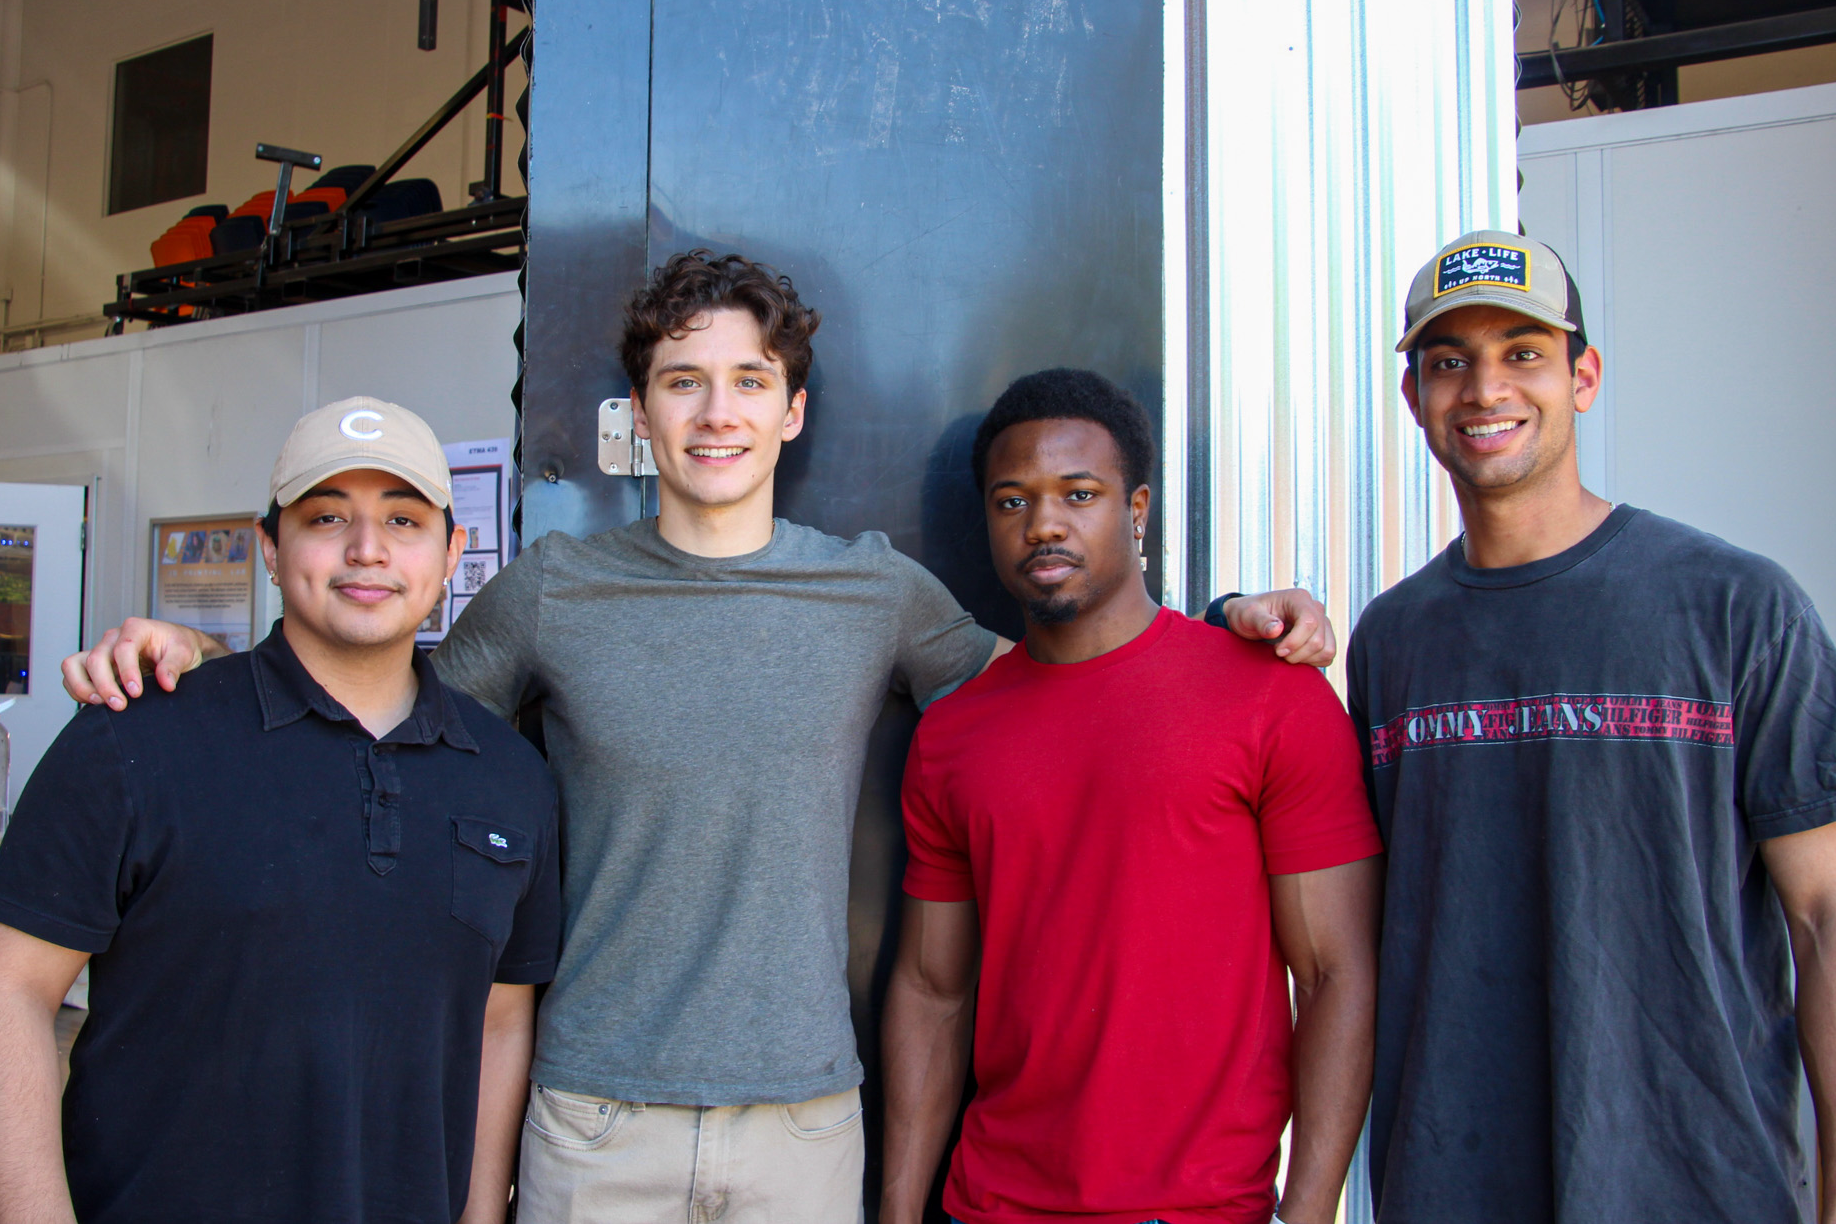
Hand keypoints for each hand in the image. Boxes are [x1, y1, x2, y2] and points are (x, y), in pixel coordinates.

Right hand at [60, 618, 218, 709]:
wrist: (175, 648)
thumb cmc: (179, 646)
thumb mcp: (185, 652)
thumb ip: (174, 666)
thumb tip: (166, 683)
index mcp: (136, 628)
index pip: (124, 648)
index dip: (127, 672)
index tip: (136, 693)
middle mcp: (113, 637)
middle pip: (96, 659)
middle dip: (105, 685)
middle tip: (120, 705)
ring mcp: (101, 650)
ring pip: (74, 664)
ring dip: (83, 687)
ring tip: (100, 704)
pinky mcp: (94, 665)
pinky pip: (73, 674)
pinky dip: (76, 689)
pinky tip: (94, 702)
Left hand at [1208, 589, 1336, 666]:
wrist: (1249, 619)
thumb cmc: (1247, 614)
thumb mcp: (1247, 615)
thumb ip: (1261, 622)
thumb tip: (1277, 629)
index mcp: (1298, 598)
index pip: (1309, 622)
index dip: (1295, 642)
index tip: (1277, 651)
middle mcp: (1315, 608)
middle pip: (1319, 640)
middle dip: (1297, 653)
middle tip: (1277, 652)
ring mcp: (1322, 622)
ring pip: (1327, 649)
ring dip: (1305, 659)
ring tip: (1286, 654)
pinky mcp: (1323, 636)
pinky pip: (1327, 656)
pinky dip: (1312, 662)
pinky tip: (1295, 656)